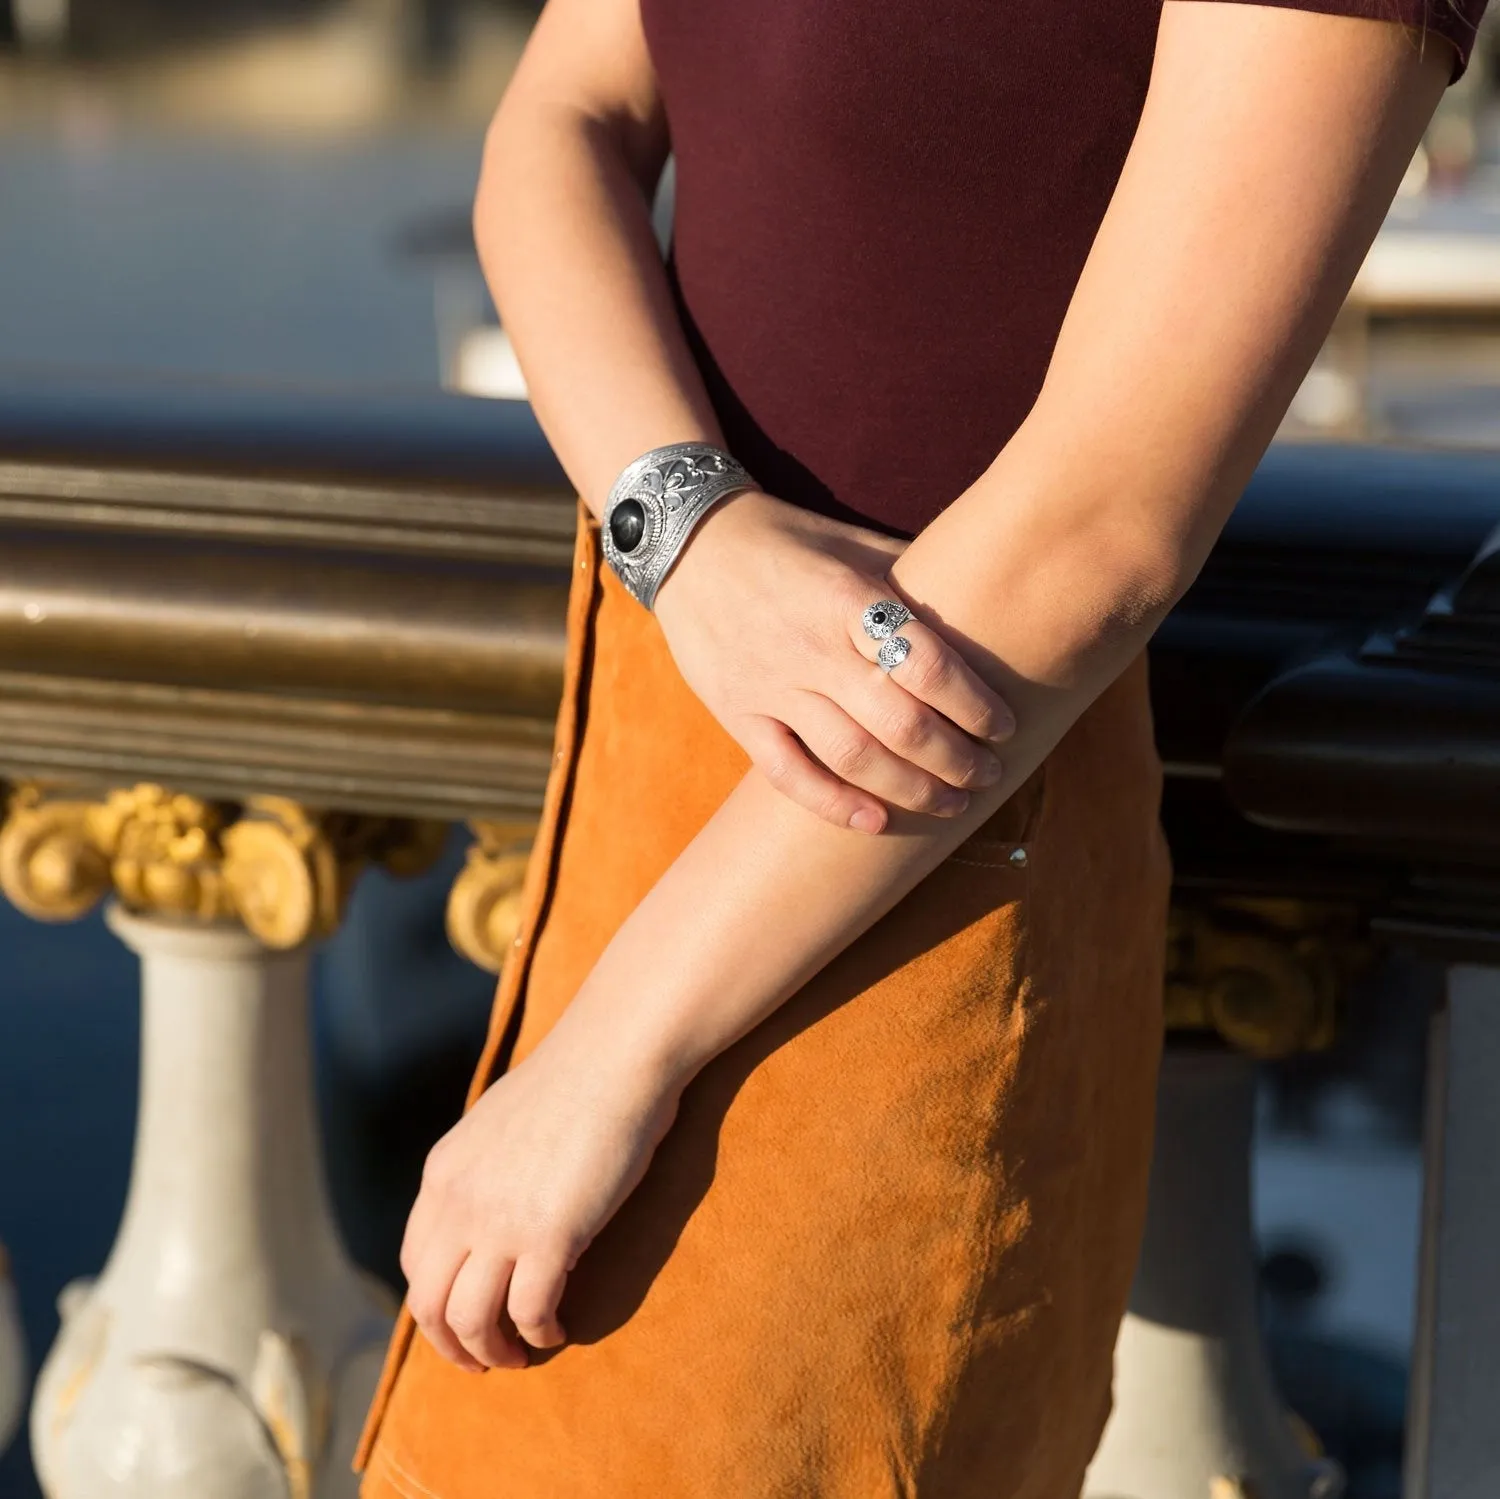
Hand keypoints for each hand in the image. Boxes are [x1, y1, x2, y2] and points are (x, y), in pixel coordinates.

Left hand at [400, 1024, 679, 1370]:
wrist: (615, 1054)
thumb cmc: (577, 1079)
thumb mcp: (501, 1122)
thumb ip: (485, 1167)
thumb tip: (496, 1203)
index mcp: (444, 1173)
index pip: (415, 1262)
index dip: (435, 1303)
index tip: (464, 1319)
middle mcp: (458, 1202)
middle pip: (429, 1305)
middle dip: (453, 1346)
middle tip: (486, 1361)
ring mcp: (500, 1222)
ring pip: (470, 1322)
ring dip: (493, 1352)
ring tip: (522, 1356)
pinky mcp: (550, 1237)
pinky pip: (529, 1315)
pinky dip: (539, 1335)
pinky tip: (558, 1329)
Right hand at [652, 489, 1014, 832]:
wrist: (686, 544)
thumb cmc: (787, 540)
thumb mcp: (852, 543)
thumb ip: (912, 574)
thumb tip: (987, 590)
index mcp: (848, 599)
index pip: (927, 664)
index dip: (975, 704)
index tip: (1005, 725)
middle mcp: (811, 647)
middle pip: (899, 722)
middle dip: (956, 759)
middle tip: (990, 773)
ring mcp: (771, 685)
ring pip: (851, 756)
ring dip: (911, 789)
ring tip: (952, 803)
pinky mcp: (737, 713)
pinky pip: (787, 772)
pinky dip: (834, 803)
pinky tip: (876, 823)